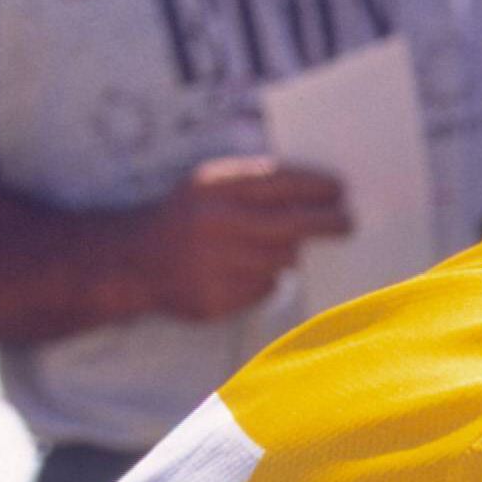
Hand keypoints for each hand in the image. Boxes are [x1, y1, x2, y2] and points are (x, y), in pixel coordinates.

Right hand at [138, 156, 354, 322]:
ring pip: (281, 259)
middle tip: (349, 223)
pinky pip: (264, 287)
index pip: (281, 182)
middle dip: (328, 222)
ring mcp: (215, 265)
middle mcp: (216, 225)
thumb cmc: (185, 217)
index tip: (341, 190)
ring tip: (265, 245)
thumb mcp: (207, 185)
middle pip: (292, 225)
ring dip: (286, 253)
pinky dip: (264, 278)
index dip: (317, 187)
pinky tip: (241, 270)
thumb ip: (254, 182)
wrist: (133, 262)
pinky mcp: (217, 299)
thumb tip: (320, 191)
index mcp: (214, 189)